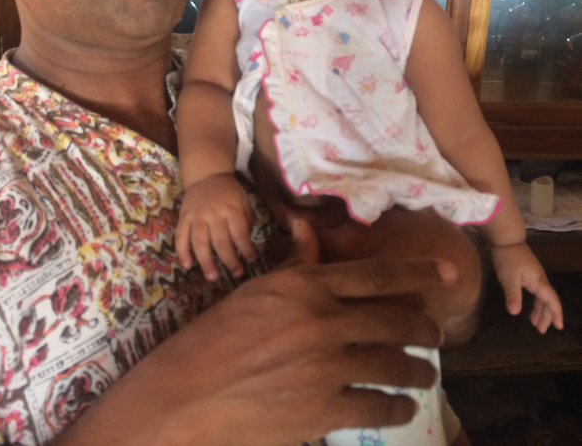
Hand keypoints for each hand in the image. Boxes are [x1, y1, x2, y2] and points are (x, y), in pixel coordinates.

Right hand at [59, 218, 456, 445]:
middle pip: (396, 321)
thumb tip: (306, 224)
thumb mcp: (255, 290)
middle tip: (435, 336)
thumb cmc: (215, 338)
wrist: (187, 396)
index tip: (449, 273)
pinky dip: (396, 409)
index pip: (376, 275)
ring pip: (394, 366)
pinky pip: (378, 408)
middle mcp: (323, 321)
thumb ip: (293, 262)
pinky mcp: (324, 411)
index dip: (419, 274)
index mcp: (305, 286)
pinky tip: (400, 409)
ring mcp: (326, 368)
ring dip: (417, 372)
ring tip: (424, 374)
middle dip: (425, 329)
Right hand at [176, 173, 256, 279]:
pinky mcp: (183, 217)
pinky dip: (182, 252)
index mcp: (231, 209)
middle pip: (221, 242)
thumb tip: (247, 243)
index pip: (240, 234)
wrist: (206, 174)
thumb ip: (246, 219)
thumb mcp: (243, 199)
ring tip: (212, 277)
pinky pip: (181, 237)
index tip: (251, 260)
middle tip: (237, 274)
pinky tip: (187, 265)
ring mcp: (196, 217)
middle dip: (229, 261)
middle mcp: (213, 214)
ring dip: (206, 262)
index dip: (246, 250)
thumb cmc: (228, 189)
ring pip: (200, 243)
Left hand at [491, 242, 563, 332]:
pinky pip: (535, 292)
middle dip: (546, 316)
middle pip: (547, 301)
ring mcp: (534, 276)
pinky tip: (529, 308)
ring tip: (535, 323)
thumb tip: (515, 313)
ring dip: (540, 310)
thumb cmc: (508, 257)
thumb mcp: (508, 277)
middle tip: (541, 330)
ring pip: (541, 297)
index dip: (556, 314)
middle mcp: (540, 280)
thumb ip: (513, 295)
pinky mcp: (527, 273)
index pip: (552, 301)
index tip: (559, 327)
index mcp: (538, 282)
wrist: (505, 238)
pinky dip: (534, 302)